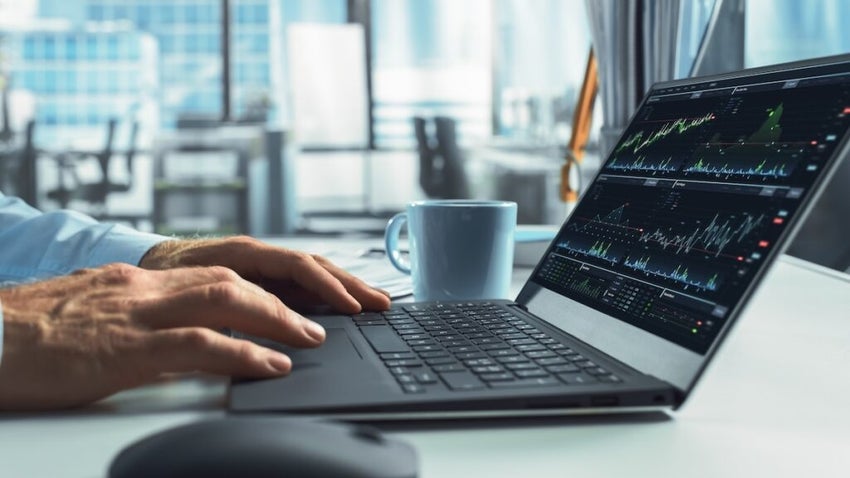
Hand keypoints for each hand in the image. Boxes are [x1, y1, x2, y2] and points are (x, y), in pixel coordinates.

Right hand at [0, 263, 324, 410]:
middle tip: (315, 318)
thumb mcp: (90, 316)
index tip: (288, 303)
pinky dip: (243, 353)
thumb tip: (173, 337)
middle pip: (231, 281)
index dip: (259, 288)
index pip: (214, 275)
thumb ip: (134, 318)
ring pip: (225, 301)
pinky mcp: (125, 348)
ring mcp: (136, 314)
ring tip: (310, 337)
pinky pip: (200, 345)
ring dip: (276, 319)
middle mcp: (143, 289)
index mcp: (135, 282)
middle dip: (280, 298)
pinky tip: (271, 364)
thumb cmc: (24, 334)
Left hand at [139, 236, 390, 312]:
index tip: (351, 308)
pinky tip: (345, 307)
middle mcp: (261, 256)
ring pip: (313, 273)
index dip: (328, 287)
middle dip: (352, 285)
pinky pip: (301, 283)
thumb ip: (227, 306)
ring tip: (376, 303)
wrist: (145, 264)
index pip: (299, 266)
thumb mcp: (189, 293)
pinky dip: (327, 292)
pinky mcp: (263, 277)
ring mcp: (265, 266)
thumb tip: (266, 328)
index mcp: (245, 254)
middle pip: (317, 266)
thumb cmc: (162, 279)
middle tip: (383, 303)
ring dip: (346, 288)